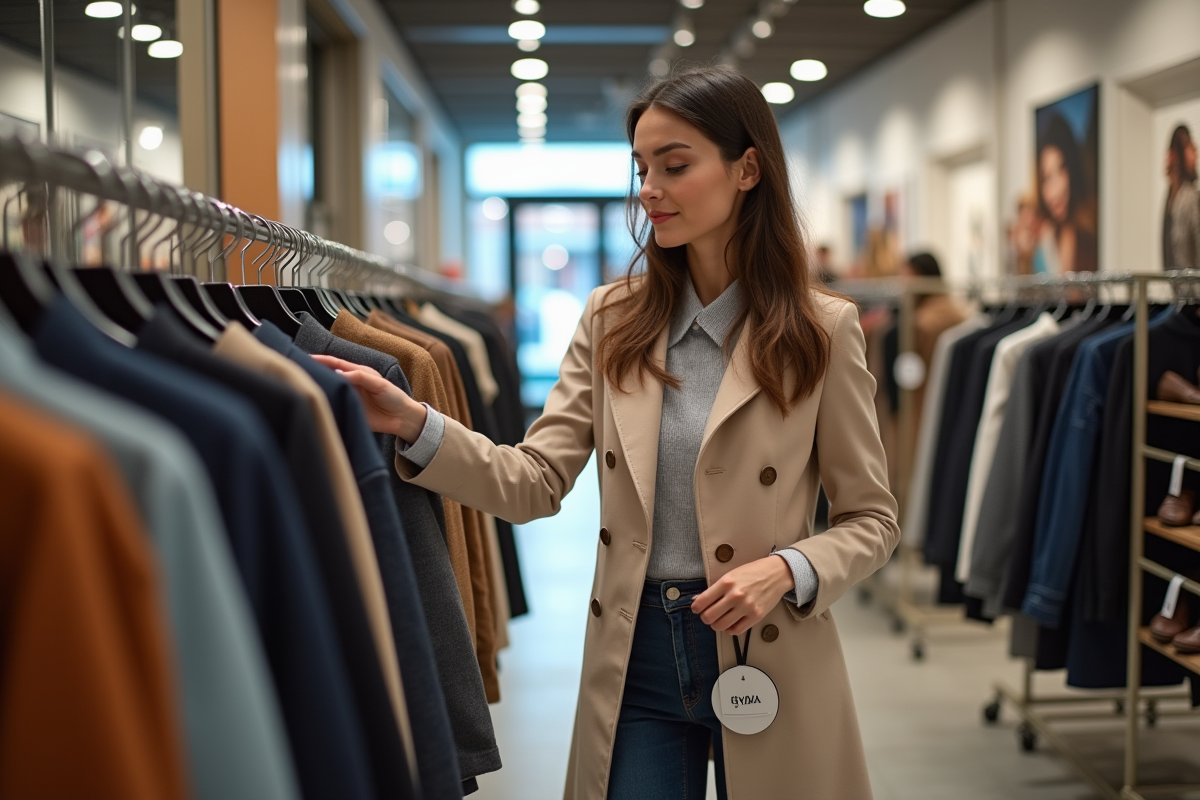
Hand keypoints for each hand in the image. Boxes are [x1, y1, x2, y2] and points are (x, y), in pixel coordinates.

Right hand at [310, 354, 426, 440]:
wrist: (402, 419)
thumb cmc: (394, 397)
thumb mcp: (379, 384)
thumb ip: (359, 377)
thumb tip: (338, 374)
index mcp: (357, 372)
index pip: (335, 363)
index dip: (321, 360)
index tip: (305, 358)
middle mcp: (350, 384)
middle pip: (328, 376)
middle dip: (314, 372)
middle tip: (297, 370)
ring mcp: (348, 397)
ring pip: (329, 391)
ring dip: (317, 388)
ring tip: (301, 386)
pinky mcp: (348, 411)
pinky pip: (334, 406)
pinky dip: (324, 404)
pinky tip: (314, 404)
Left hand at [691, 555, 794, 635]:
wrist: (776, 573)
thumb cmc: (752, 572)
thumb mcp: (731, 574)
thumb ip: (714, 588)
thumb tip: (697, 600)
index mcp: (726, 582)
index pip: (702, 601)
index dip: (696, 608)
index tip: (696, 609)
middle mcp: (735, 595)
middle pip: (709, 616)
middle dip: (705, 617)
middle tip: (708, 615)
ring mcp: (746, 607)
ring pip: (721, 626)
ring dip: (716, 624)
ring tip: (719, 619)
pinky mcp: (756, 616)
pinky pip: (736, 630)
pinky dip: (730, 629)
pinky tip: (731, 622)